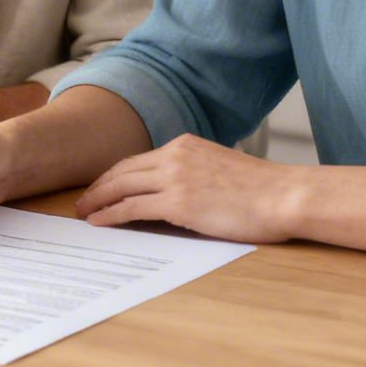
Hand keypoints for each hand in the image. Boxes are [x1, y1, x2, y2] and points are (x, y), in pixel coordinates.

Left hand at [75, 133, 292, 241]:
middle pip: (123, 170)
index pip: (138, 159)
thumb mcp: (220, 168)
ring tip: (83, 213)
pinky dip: (111, 215)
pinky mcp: (178, 202)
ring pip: (122, 187)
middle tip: (81, 201)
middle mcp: (175, 155)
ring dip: (98, 201)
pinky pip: (132, 208)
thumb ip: (194, 172)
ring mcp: (175, 177)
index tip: (100, 186)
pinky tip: (100, 222)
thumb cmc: (262, 190)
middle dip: (98, 186)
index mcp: (185, 144)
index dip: (114, 175)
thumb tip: (177, 191)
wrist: (284, 195)